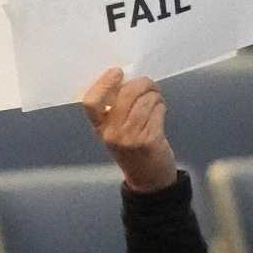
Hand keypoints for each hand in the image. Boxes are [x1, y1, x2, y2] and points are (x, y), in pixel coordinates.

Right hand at [81, 67, 177, 193]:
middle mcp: (112, 133)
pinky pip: (157, 110)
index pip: (91, 102)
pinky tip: (161, 110)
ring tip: (156, 99)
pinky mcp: (149, 140)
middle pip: (126, 94)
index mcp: (100, 127)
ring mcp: (130, 138)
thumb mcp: (116, 131)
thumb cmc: (132, 149)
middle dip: (142, 83)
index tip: (118, 73)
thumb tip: (130, 79)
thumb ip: (117, 108)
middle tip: (149, 85)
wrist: (148, 179)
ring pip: (145, 100)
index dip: (104, 83)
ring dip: (155, 95)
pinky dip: (161, 106)